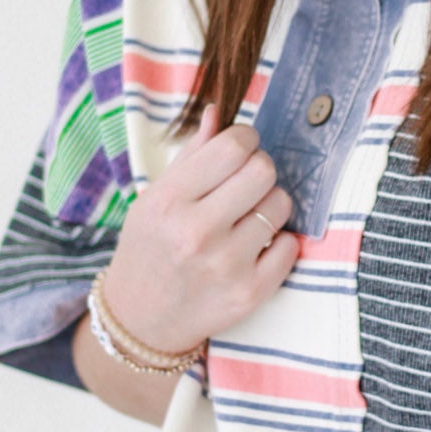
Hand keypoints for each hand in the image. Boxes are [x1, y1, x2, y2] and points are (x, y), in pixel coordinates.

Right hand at [100, 104, 299, 354]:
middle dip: (259, 169)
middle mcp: (197, 232)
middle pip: (263, 170)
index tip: (241, 149)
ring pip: (281, 205)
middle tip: (246, 183)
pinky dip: (278, 243)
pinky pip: (290, 246)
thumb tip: (219, 113)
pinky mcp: (249, 293)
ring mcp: (226, 265)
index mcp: (169, 201)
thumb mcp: (155, 198)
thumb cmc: (150, 248)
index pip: (233, 146)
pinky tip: (255, 247)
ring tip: (247, 217)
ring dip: (270, 204)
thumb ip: (191, 156)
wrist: (141, 318)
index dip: (246, 139)